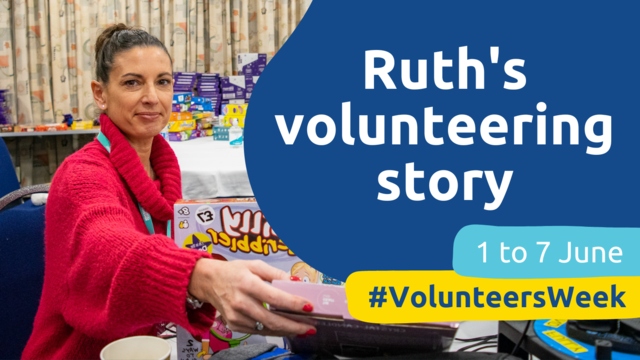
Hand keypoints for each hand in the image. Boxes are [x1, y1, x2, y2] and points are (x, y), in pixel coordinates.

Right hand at [188, 259, 315, 336]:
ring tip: (303, 328)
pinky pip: (258, 330)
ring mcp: (236, 317)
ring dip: (287, 330)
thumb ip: (276, 274)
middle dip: (295, 326)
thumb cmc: (234, 272)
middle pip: (272, 319)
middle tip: (311, 327)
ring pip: (267, 328)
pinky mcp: (234, 325)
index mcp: (247, 284)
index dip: (294, 303)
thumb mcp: (255, 265)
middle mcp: (241, 302)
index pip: (275, 297)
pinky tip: (285, 328)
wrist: (208, 282)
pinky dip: (273, 330)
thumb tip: (296, 281)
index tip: (309, 306)